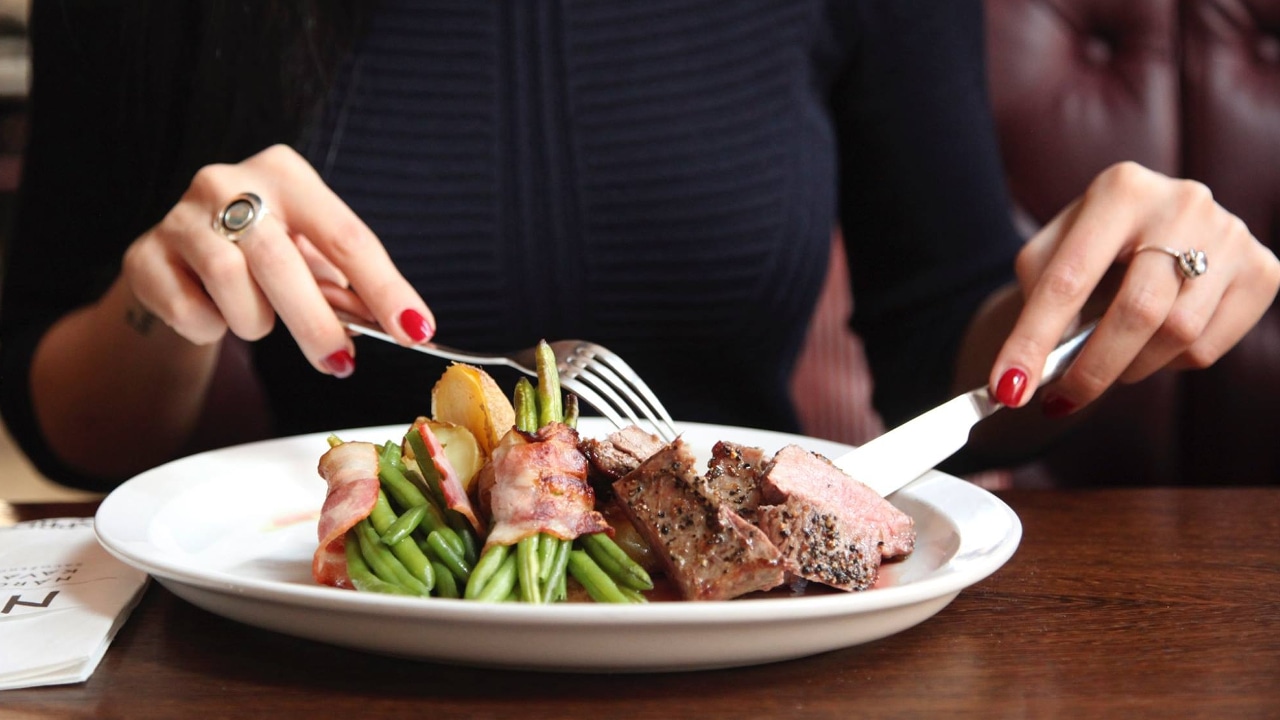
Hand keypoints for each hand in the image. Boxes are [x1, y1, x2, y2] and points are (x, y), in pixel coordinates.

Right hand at [121, 144, 434, 376]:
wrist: (181, 259)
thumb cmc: (265, 255)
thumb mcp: (313, 258)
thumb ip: (352, 287)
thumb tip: (408, 327)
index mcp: (286, 174)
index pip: (346, 235)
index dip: (384, 288)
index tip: (416, 330)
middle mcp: (228, 181)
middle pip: (281, 260)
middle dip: (316, 322)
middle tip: (340, 363)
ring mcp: (180, 216)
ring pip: (231, 283)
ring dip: (255, 320)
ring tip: (260, 320)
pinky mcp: (143, 254)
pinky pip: (188, 309)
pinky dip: (210, 327)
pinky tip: (214, 313)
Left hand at [990, 161, 1279, 414]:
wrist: (1150, 231)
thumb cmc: (1090, 247)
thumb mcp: (1052, 253)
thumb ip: (1037, 300)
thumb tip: (1023, 374)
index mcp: (1120, 189)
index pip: (1068, 279)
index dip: (1033, 340)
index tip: (1007, 388)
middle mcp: (1184, 203)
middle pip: (1136, 311)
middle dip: (1090, 369)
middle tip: (1059, 401)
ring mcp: (1231, 235)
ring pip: (1176, 335)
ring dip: (1130, 366)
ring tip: (1109, 358)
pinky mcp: (1262, 271)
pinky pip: (1207, 346)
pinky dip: (1169, 362)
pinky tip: (1154, 340)